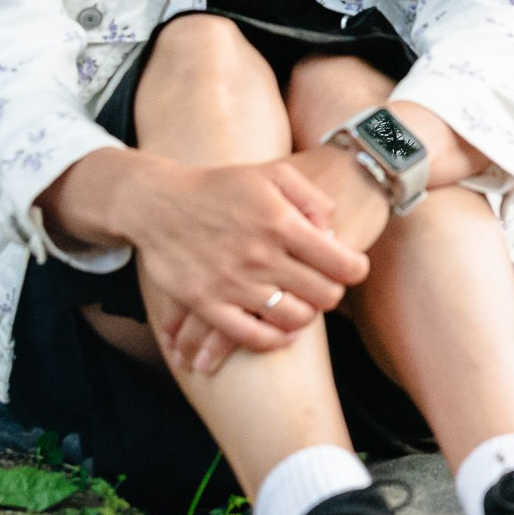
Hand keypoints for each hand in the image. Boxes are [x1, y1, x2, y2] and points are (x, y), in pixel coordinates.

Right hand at [127, 158, 369, 377]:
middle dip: (332, 292)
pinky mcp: (206, 303)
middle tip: (326, 285)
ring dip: (306, 315)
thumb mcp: (273, 174)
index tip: (352, 269)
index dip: (356, 270)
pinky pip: (252, 337)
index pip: (342, 263)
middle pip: (324, 295)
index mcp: (281, 223)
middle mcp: (260, 256)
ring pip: (294, 319)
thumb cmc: (221, 187)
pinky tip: (283, 332)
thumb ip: (312, 198)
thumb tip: (333, 232)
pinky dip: (275, 340)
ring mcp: (233, 283)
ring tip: (304, 303)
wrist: (158, 203)